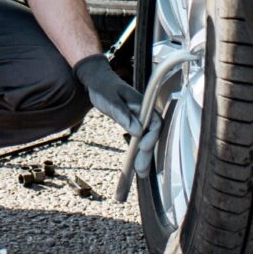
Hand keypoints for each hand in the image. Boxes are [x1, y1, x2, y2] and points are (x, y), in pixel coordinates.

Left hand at [81, 54, 166, 199]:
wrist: (97, 80)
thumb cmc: (103, 88)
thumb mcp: (110, 101)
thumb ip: (123, 115)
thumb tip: (138, 131)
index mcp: (142, 105)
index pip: (155, 123)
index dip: (152, 137)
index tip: (143, 147)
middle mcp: (144, 112)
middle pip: (152, 135)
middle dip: (147, 154)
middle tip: (141, 171)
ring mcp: (140, 118)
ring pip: (146, 139)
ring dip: (144, 156)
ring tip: (140, 173)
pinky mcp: (134, 123)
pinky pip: (140, 139)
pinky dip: (138, 151)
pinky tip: (136, 163)